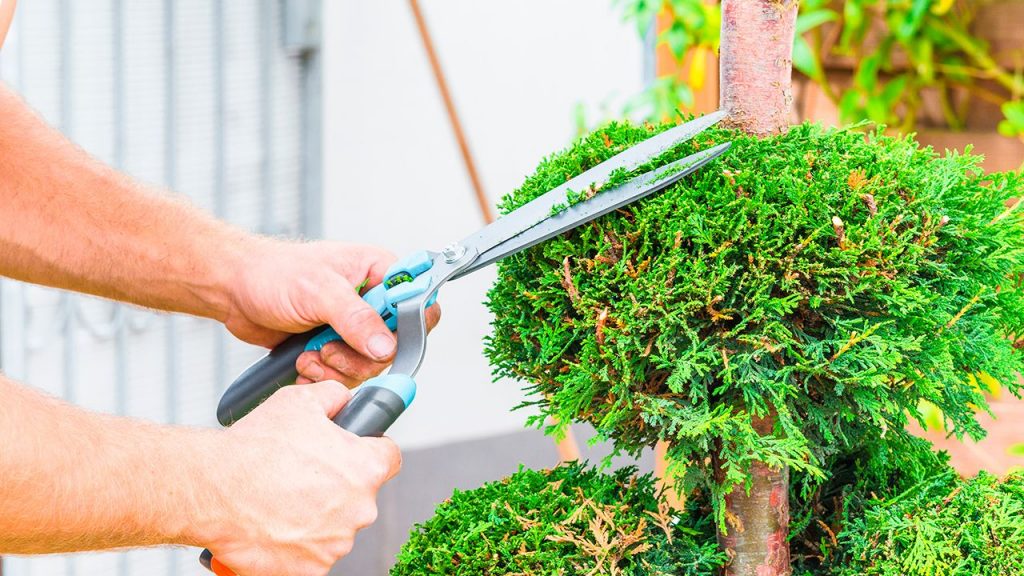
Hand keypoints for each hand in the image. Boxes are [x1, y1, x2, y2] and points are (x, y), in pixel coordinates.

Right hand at [199, 381, 399, 575]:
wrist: (212, 490)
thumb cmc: (254, 448)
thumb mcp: (300, 401)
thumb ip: (334, 396)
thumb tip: (344, 399)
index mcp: (365, 468)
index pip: (389, 457)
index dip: (371, 450)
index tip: (355, 451)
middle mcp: (359, 509)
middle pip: (359, 495)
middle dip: (335, 486)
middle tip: (300, 476)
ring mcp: (335, 544)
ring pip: (335, 527)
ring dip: (315, 517)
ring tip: (279, 501)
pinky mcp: (310, 570)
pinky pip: (310, 556)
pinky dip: (295, 546)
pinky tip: (273, 527)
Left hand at [226, 240, 439, 386]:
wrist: (235, 290)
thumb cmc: (274, 274)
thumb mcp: (319, 291)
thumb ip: (356, 319)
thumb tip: (386, 346)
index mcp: (379, 272)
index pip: (417, 302)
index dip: (407, 326)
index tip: (382, 341)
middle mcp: (372, 300)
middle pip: (393, 344)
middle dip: (358, 356)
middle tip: (329, 349)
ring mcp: (354, 325)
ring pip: (369, 365)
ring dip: (336, 367)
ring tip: (310, 354)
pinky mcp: (336, 345)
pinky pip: (346, 373)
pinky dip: (323, 375)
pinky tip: (303, 361)